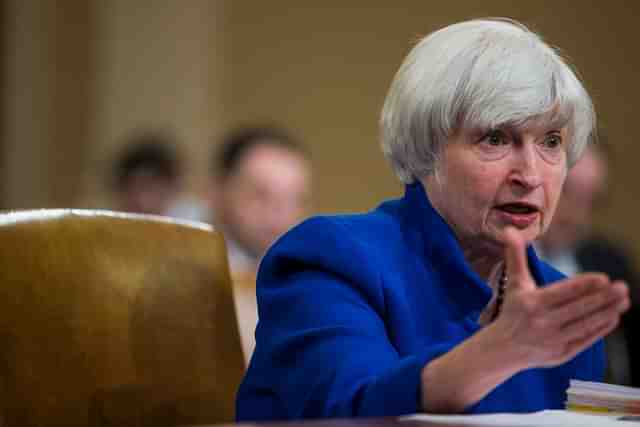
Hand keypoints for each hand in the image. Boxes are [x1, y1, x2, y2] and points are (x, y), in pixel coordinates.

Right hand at [491, 227, 629, 368]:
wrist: (501, 348)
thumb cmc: (512, 310)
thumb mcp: (513, 283)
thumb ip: (516, 256)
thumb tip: (510, 230)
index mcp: (532, 302)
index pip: (562, 292)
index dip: (584, 285)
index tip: (603, 278)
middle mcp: (543, 322)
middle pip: (578, 308)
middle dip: (602, 298)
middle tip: (622, 287)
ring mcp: (553, 340)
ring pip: (584, 324)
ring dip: (606, 312)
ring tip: (624, 301)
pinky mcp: (561, 354)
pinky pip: (585, 340)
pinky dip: (600, 329)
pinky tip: (613, 317)